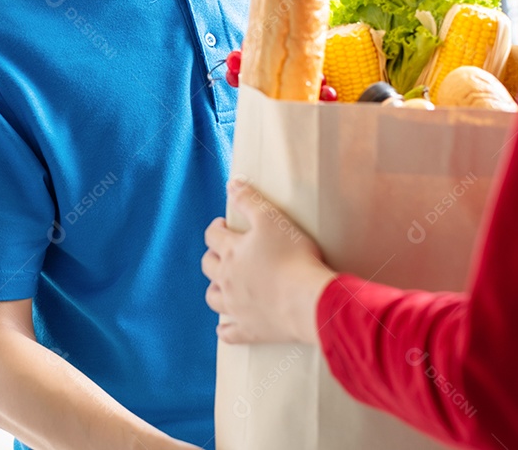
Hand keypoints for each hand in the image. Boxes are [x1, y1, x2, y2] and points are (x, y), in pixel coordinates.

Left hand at [202, 179, 335, 344]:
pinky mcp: (250, 330)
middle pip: (208, 266)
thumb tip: (231, 183)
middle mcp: (227, 280)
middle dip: (212, 255)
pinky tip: (224, 328)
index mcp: (231, 252)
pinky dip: (225, 330)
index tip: (224, 224)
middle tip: (224, 250)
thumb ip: (250, 199)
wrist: (309, 301)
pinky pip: (230, 333)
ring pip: (213, 298)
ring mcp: (236, 307)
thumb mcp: (272, 219)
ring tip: (223, 284)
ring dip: (215, 289)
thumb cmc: (293, 257)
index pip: (212, 235)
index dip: (216, 227)